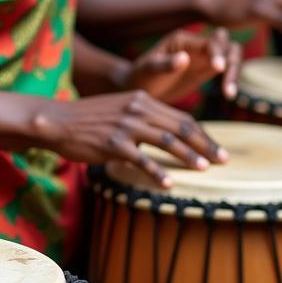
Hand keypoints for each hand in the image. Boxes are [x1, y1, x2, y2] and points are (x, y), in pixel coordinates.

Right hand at [37, 90, 227, 188]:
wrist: (58, 120)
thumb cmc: (89, 119)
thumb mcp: (120, 108)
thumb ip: (145, 116)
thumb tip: (170, 134)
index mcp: (142, 99)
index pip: (181, 117)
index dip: (203, 134)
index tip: (218, 149)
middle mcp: (137, 109)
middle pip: (180, 127)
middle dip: (205, 145)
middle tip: (224, 161)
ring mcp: (125, 126)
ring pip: (167, 141)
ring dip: (189, 156)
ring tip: (204, 169)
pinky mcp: (113, 144)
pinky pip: (141, 160)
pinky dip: (157, 172)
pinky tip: (169, 183)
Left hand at [125, 28, 241, 102]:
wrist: (137, 87)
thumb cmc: (140, 75)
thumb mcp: (149, 70)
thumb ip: (165, 64)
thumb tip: (185, 59)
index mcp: (182, 40)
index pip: (209, 42)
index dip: (217, 53)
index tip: (218, 68)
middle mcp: (196, 45)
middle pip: (226, 44)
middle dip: (232, 60)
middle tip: (227, 84)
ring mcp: (202, 58)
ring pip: (230, 57)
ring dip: (235, 73)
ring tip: (228, 94)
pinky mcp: (205, 71)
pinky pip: (226, 71)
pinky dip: (231, 81)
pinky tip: (228, 95)